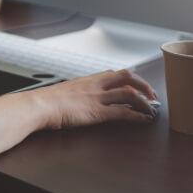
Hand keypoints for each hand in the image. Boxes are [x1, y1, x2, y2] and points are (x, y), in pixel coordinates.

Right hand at [31, 69, 158, 129]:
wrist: (40, 105)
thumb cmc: (48, 101)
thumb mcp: (66, 92)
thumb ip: (78, 93)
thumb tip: (80, 99)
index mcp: (88, 79)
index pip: (114, 73)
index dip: (130, 79)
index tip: (137, 86)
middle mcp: (95, 84)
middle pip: (126, 76)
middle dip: (143, 84)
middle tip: (152, 95)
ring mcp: (97, 97)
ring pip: (129, 93)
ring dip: (144, 101)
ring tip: (152, 109)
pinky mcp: (96, 112)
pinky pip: (122, 111)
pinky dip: (136, 115)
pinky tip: (143, 119)